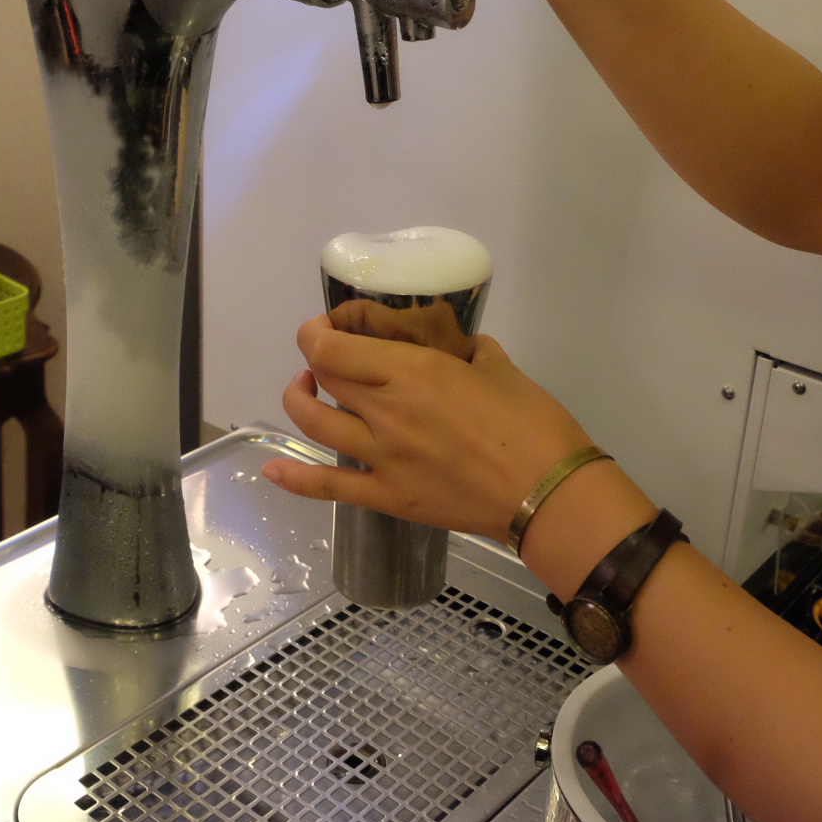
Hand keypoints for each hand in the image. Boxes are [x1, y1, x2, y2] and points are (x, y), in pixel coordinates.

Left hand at [263, 314, 593, 541]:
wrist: (549, 495)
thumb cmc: (534, 425)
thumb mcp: (501, 367)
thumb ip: (469, 352)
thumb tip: (458, 351)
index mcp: (412, 371)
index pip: (335, 345)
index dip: (318, 331)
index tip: (329, 326)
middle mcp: (385, 411)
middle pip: (323, 377)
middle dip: (318, 359)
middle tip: (332, 356)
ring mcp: (381, 457)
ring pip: (313, 424)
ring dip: (301, 401)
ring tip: (309, 391)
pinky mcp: (387, 496)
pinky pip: (327, 487)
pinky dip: (293, 478)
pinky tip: (271, 470)